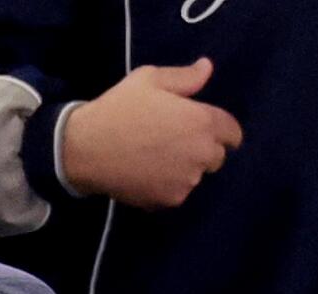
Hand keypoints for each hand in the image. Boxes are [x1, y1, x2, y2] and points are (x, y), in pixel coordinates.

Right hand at [61, 59, 242, 208]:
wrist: (84, 150)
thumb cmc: (118, 109)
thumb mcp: (150, 80)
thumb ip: (185, 78)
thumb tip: (207, 68)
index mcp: (203, 121)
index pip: (232, 133)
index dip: (221, 131)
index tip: (203, 129)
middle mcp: (201, 154)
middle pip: (216, 157)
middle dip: (203, 150)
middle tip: (175, 144)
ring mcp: (185, 181)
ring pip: (195, 176)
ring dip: (185, 169)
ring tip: (157, 160)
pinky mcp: (167, 200)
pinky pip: (176, 193)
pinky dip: (167, 186)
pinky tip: (147, 175)